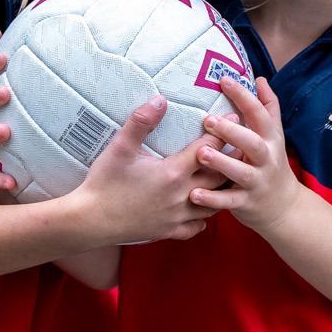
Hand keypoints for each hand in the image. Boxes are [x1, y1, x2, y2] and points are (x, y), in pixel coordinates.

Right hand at [76, 95, 229, 243]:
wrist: (90, 221)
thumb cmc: (104, 183)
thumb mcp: (120, 148)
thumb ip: (141, 122)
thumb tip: (160, 99)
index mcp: (173, 173)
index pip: (208, 149)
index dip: (222, 132)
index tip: (233, 119)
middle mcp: (182, 196)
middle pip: (220, 176)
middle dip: (232, 159)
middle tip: (242, 146)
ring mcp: (178, 217)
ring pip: (214, 203)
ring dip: (223, 189)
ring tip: (229, 175)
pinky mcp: (169, 231)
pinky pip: (197, 226)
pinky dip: (205, 216)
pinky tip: (203, 206)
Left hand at [187, 77, 302, 232]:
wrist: (284, 207)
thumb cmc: (271, 163)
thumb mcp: (274, 136)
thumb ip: (268, 107)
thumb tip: (260, 79)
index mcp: (270, 139)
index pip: (259, 113)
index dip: (243, 96)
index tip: (223, 79)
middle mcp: (266, 159)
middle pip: (252, 143)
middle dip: (232, 132)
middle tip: (208, 120)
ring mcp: (257, 182)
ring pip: (240, 172)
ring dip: (221, 163)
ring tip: (200, 153)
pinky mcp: (246, 203)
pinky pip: (229, 201)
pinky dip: (212, 199)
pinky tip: (193, 194)